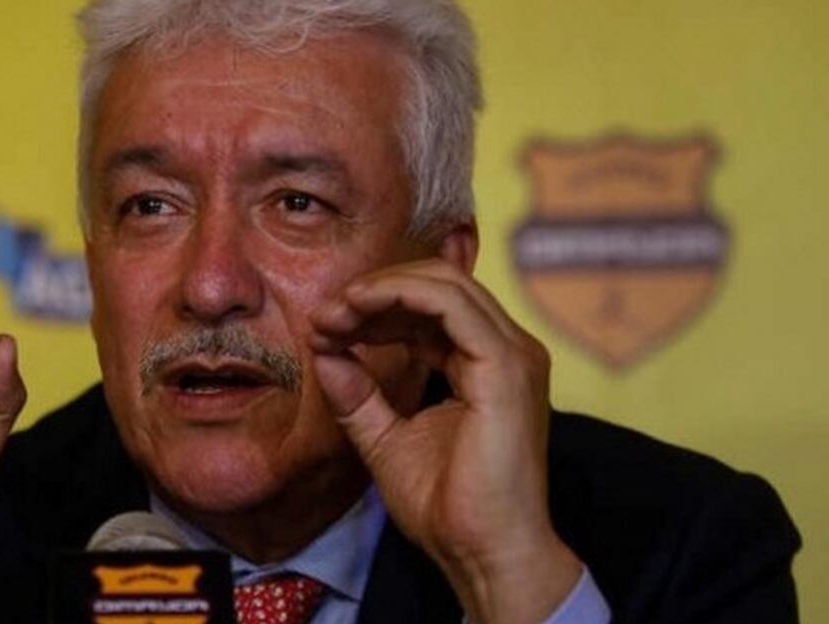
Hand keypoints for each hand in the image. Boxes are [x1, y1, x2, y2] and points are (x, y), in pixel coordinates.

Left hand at [311, 258, 580, 623]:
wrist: (482, 552)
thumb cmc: (447, 507)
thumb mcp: (385, 439)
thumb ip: (358, 395)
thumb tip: (325, 353)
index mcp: (486, 363)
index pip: (431, 308)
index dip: (375, 308)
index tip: (324, 328)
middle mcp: (506, 350)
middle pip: (439, 284)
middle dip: (374, 291)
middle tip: (324, 316)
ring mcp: (512, 354)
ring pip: (445, 283)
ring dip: (380, 290)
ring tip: (334, 314)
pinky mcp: (504, 366)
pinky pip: (450, 303)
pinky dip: (399, 295)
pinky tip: (359, 310)